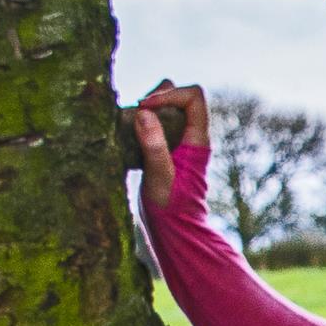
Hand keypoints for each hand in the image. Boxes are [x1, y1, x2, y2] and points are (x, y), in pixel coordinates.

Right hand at [134, 80, 209, 207]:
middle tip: (136, 110)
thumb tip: (144, 113)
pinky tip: (128, 133)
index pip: (193, 97)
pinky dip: (144, 122)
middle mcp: (192, 138)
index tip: (144, 108)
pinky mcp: (167, 152)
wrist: (175, 231)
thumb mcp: (159, 177)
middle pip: (182, 98)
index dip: (169, 94)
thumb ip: (154, 146)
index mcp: (197, 141)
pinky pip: (159, 125)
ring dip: (150, 109)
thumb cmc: (171, 208)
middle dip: (158, 97)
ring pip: (170, 110)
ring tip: (130, 119)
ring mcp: (180, 144)